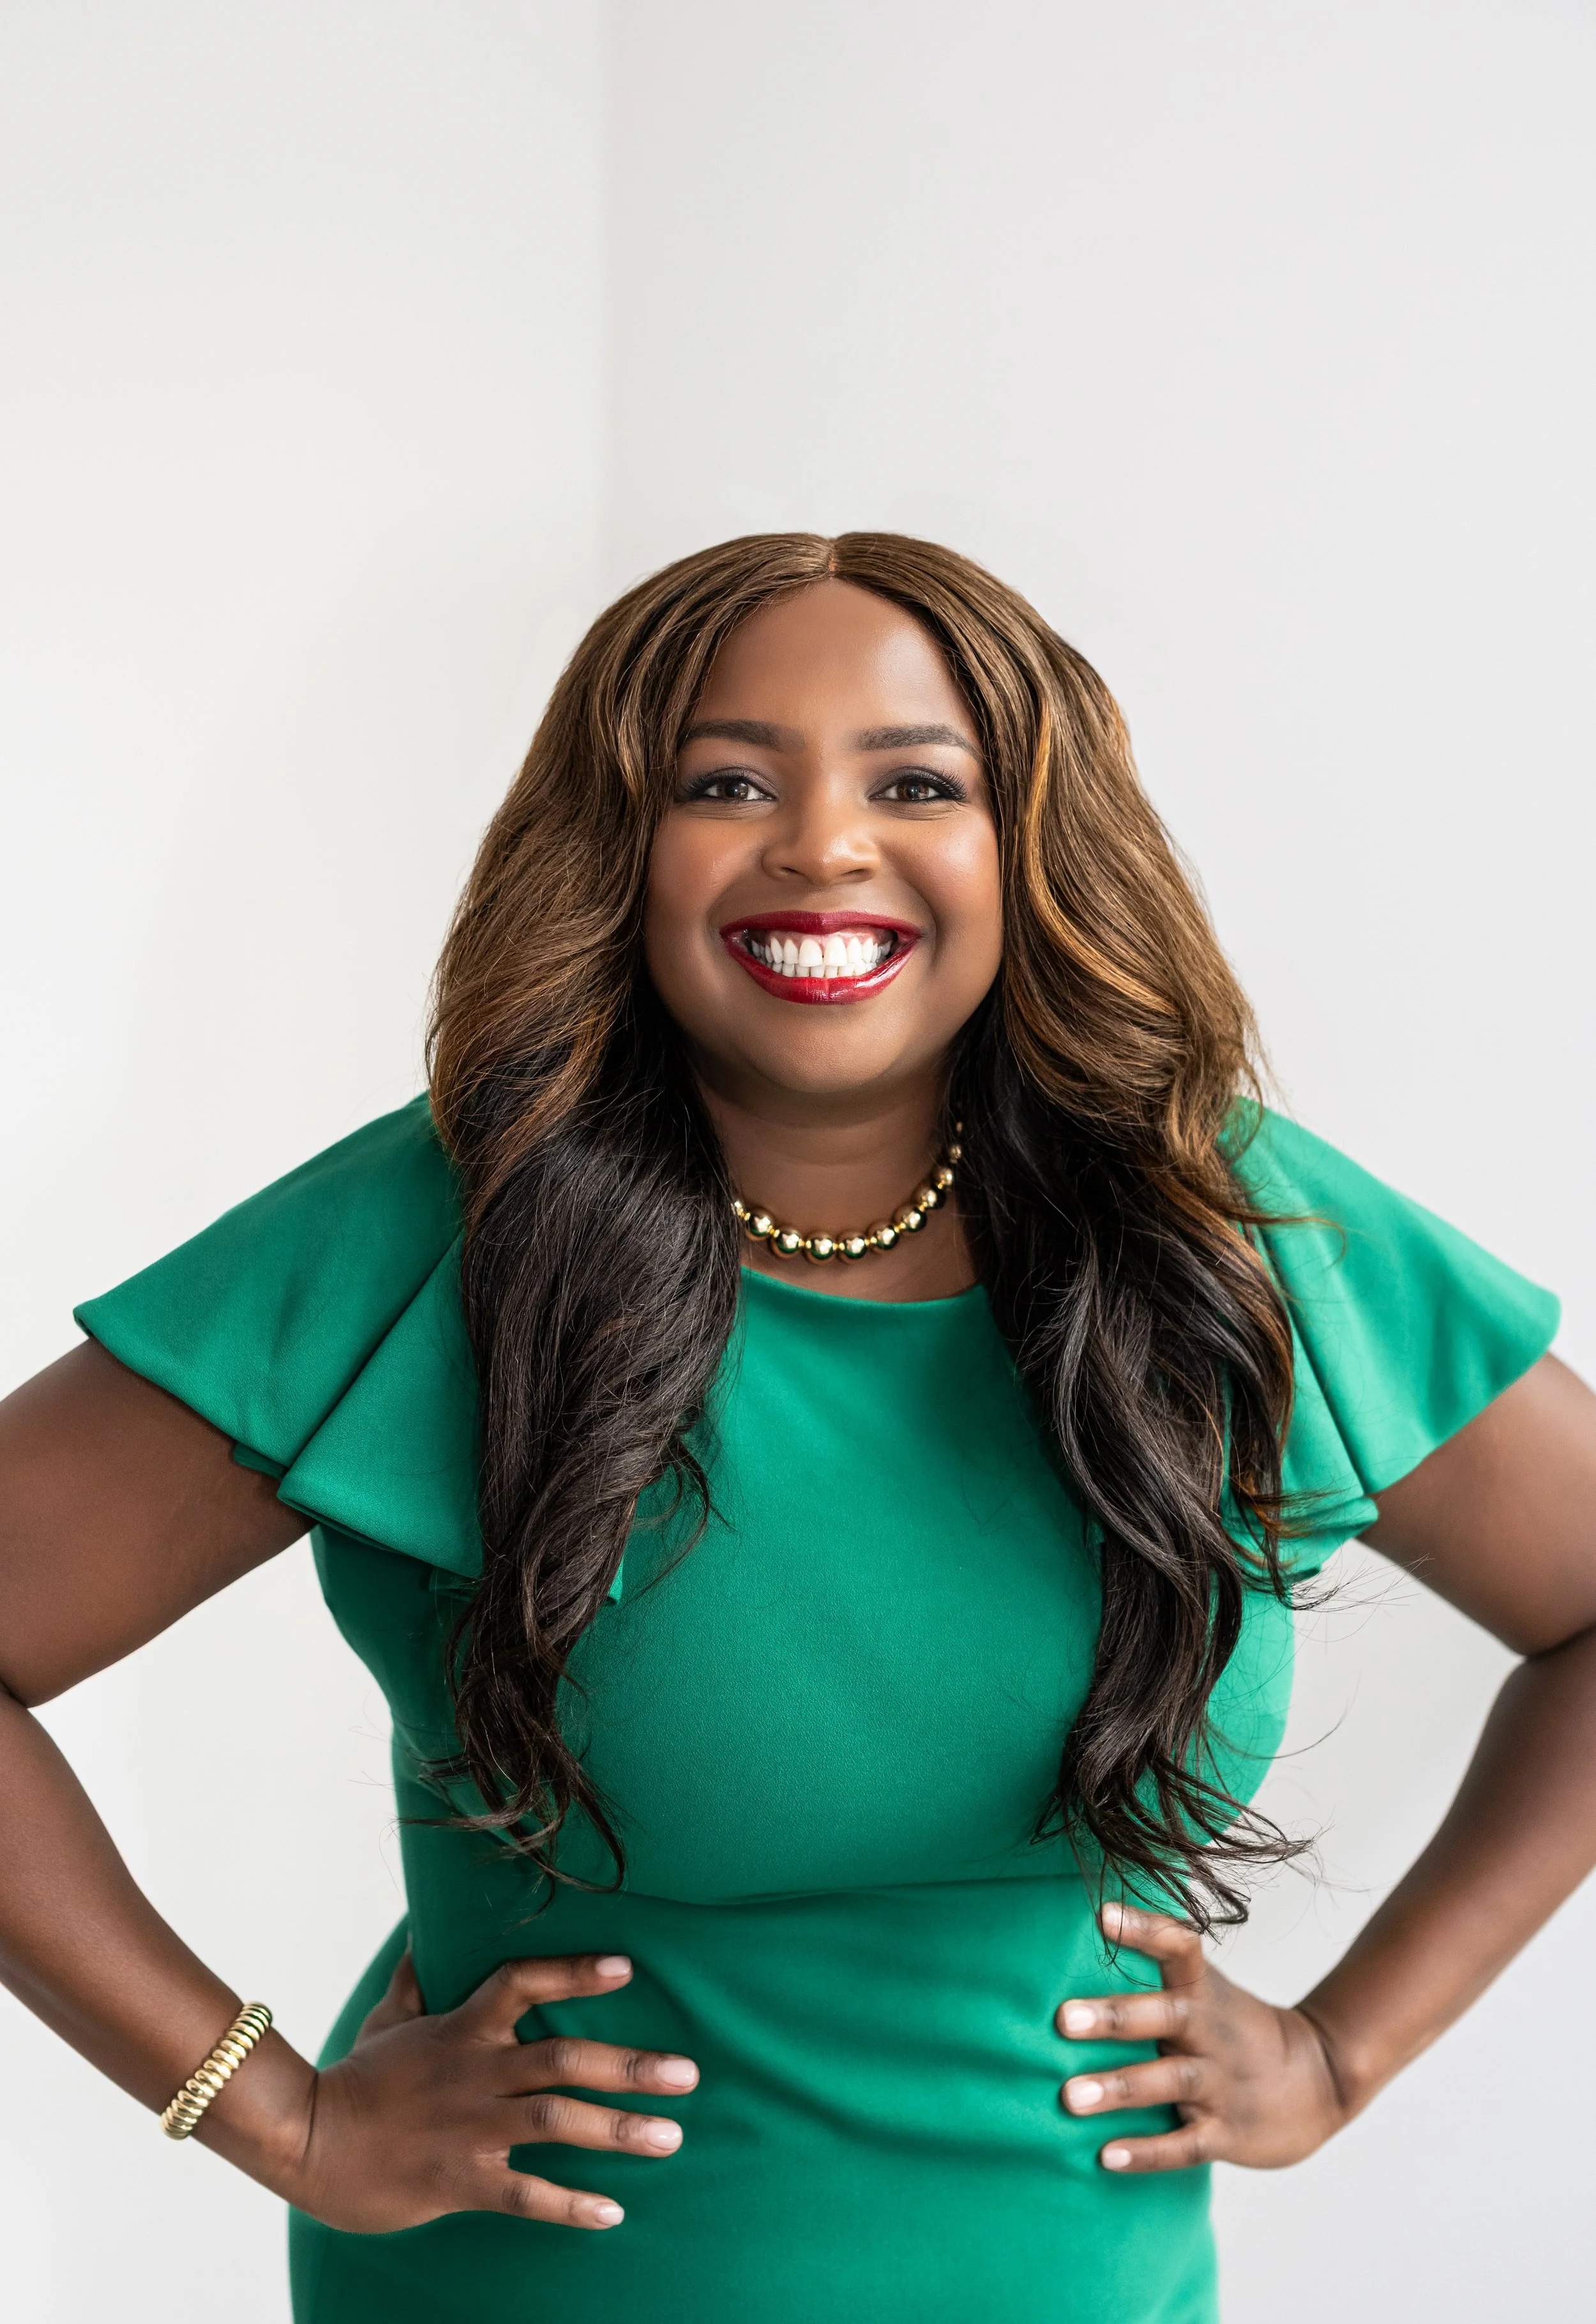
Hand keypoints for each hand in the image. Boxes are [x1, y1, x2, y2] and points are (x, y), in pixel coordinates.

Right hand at [277, 1948, 697, 2232]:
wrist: (306, 2142)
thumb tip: (427, 1927)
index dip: (575, 1972)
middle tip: (687, 2073)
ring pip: (556, 2122)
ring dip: (617, 2129)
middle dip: (629, 2065)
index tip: (627, 1967)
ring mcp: (470, 2127)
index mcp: (461, 2027)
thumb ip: (420, 1976)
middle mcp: (475, 2073)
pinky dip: (571, 2204)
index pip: (523, 1983)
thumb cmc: (356, 2077)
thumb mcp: (390, 2016)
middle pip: (562, 2058)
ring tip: (671, 2136)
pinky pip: (525, 2194)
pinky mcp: (460, 2180)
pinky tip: (613, 2212)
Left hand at [1055, 1902, 1347, 2172]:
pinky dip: (1147, 2153)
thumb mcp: (1210, 1989)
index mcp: (1205, 1991)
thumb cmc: (1238, 2029)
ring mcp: (1221, 2084)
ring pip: (1169, 2082)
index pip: (1179, 1947)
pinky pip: (1185, 2145)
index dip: (1144, 1929)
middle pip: (1164, 2017)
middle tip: (1062, 2018)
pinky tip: (1106, 2156)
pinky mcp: (1227, 2133)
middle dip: (1115, 2018)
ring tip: (1070, 2096)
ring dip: (1120, 2087)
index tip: (1104, 1915)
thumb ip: (1163, 1964)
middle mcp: (1211, 2032)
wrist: (1322, 2080)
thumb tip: (1098, 1917)